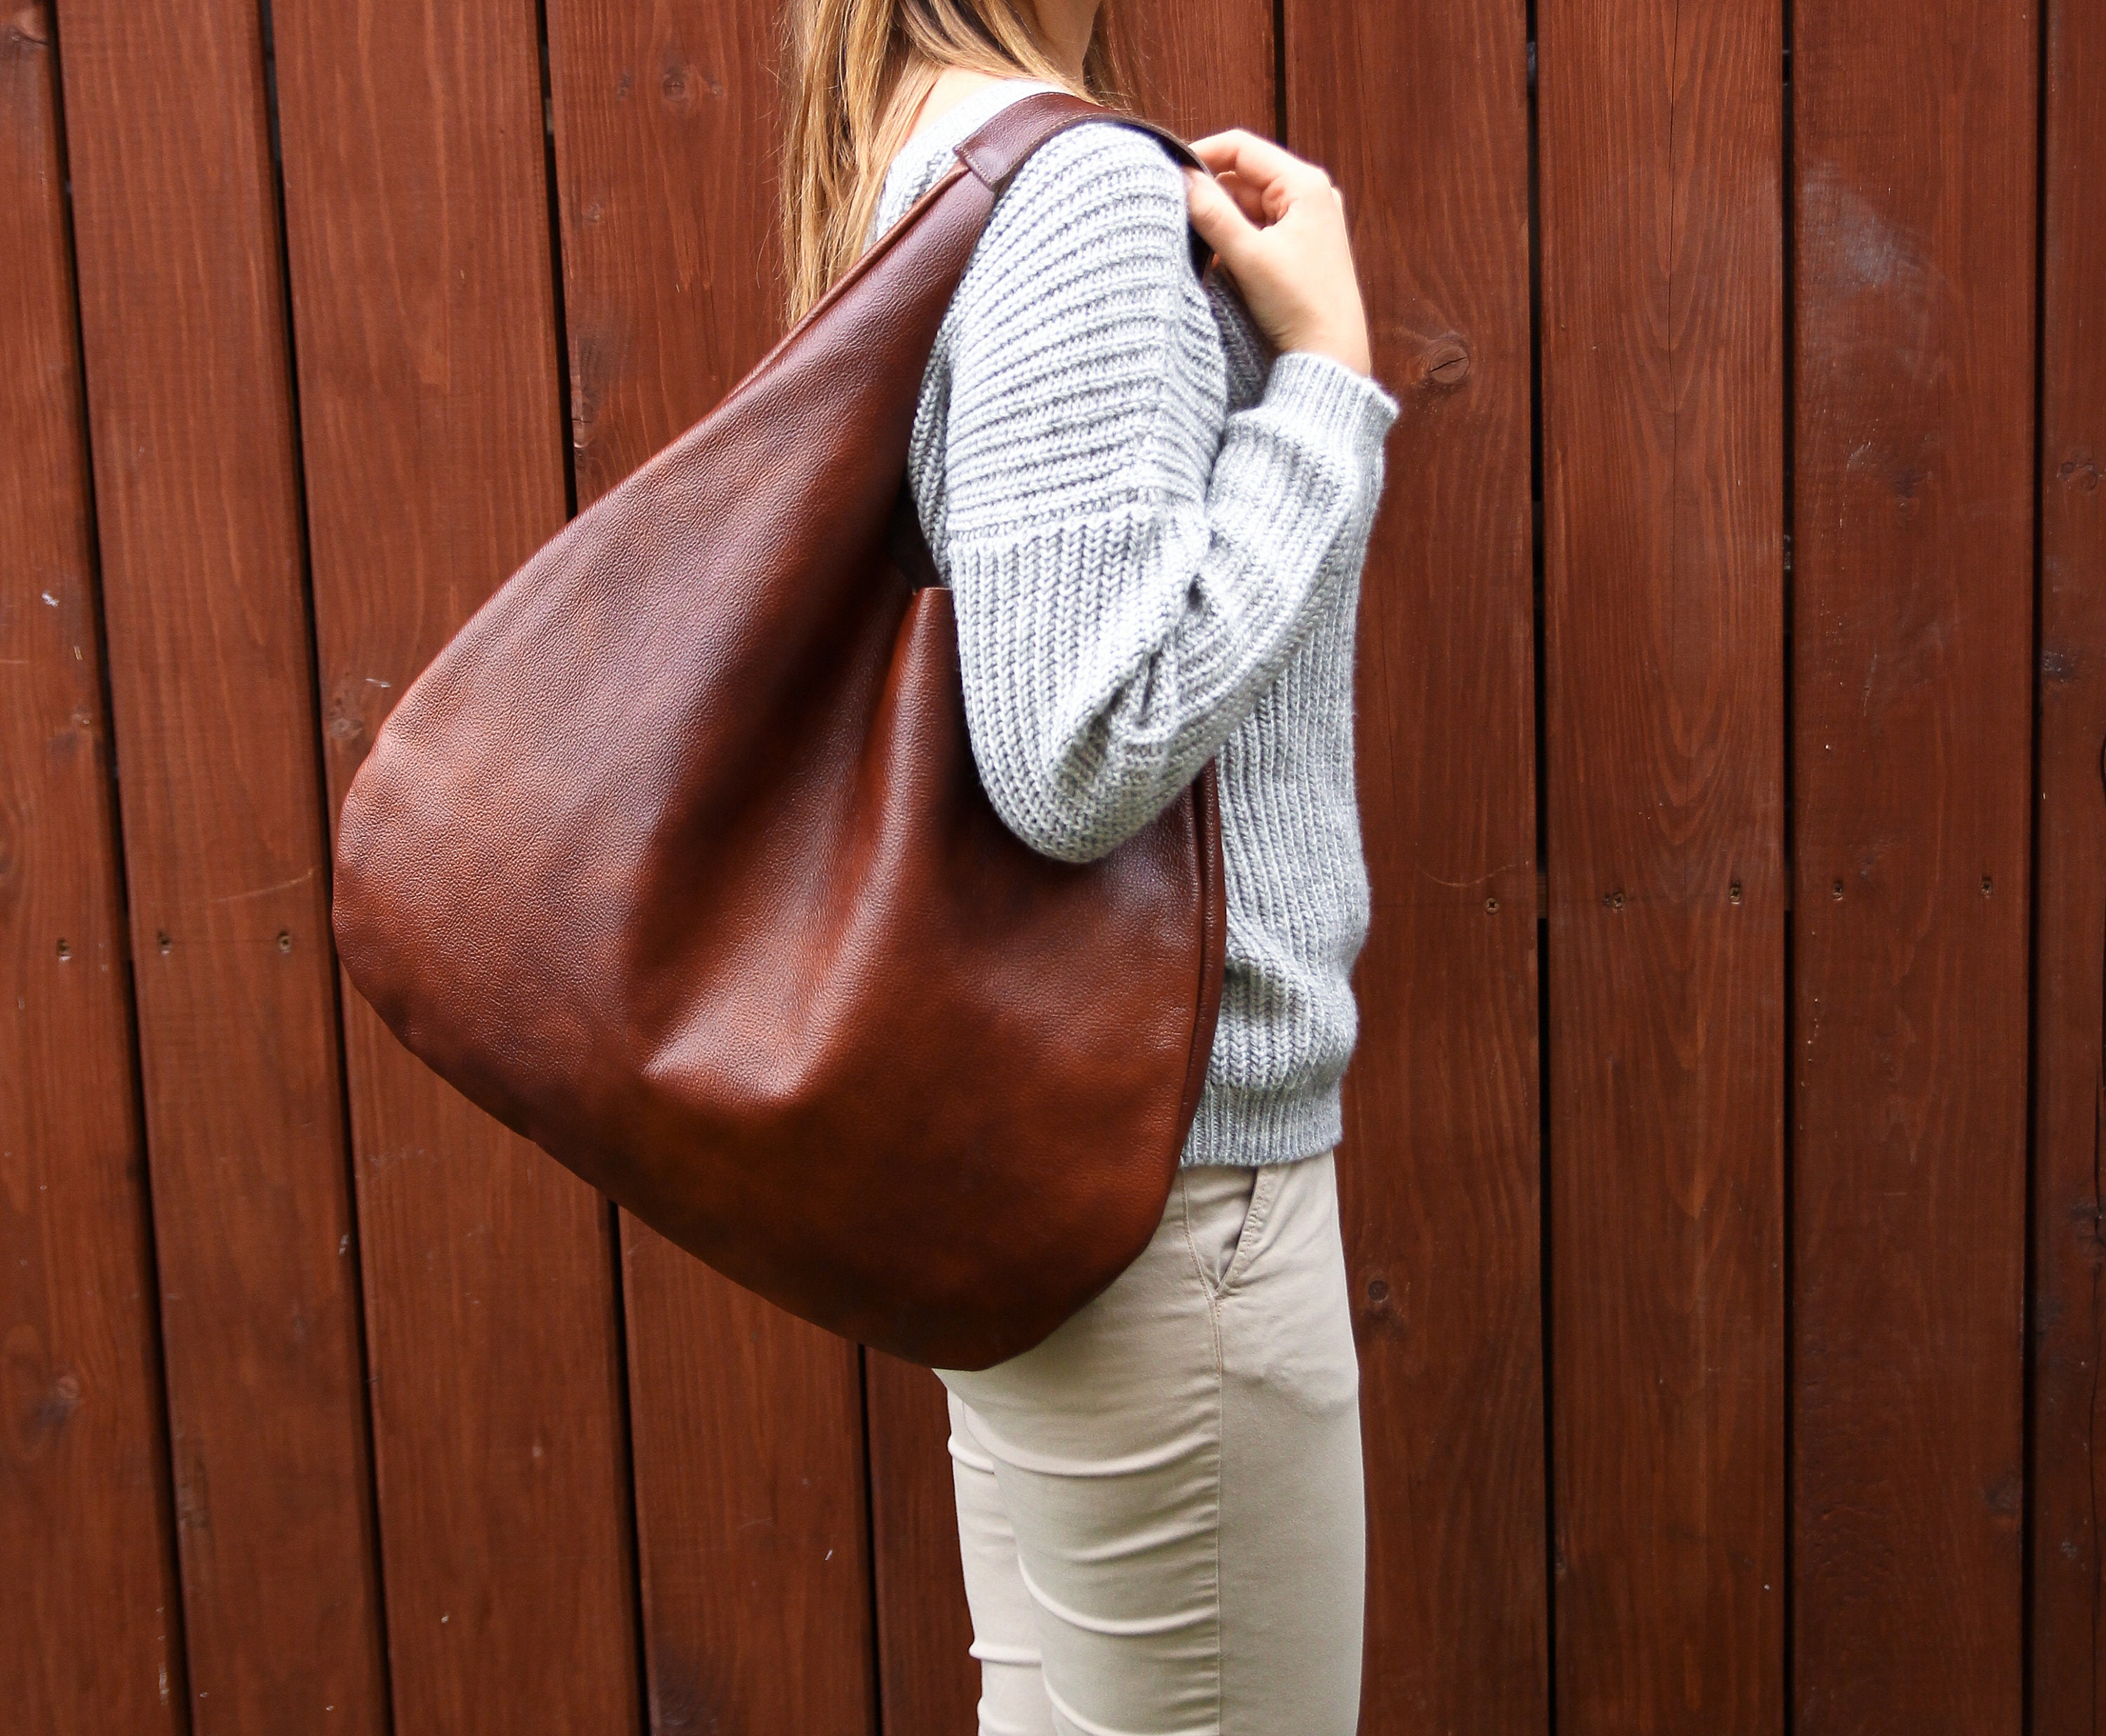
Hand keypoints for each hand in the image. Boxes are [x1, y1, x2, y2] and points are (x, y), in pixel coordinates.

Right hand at [1181, 130, 1373, 377]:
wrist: (1331, 356)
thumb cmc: (1300, 305)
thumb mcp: (1248, 257)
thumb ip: (1211, 214)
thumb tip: (1179, 177)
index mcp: (1304, 183)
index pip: (1241, 148)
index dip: (1202, 154)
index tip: (1169, 174)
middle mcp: (1309, 194)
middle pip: (1242, 177)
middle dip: (1210, 195)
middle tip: (1178, 216)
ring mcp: (1306, 220)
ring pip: (1247, 205)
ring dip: (1221, 221)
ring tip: (1200, 245)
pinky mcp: (1300, 246)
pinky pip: (1257, 228)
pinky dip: (1235, 239)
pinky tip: (1222, 260)